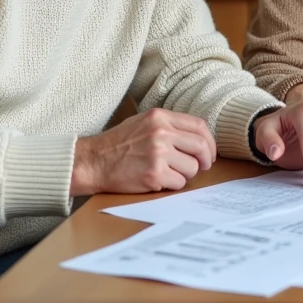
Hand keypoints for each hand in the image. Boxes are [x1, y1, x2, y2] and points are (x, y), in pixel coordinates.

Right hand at [70, 108, 215, 195]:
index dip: (209, 142)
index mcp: (160, 117)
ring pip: (192, 168)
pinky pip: (179, 183)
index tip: (208, 153)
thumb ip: (169, 126)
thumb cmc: (117, 144)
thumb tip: (197, 138)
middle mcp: (161, 132)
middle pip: (201, 147)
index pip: (199, 126)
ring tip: (168, 173)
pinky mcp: (154, 174)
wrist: (93, 161)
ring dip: (185, 174)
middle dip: (205, 160)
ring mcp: (158, 153)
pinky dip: (172, 185)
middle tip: (201, 167)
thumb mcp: (143, 122)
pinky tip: (158, 181)